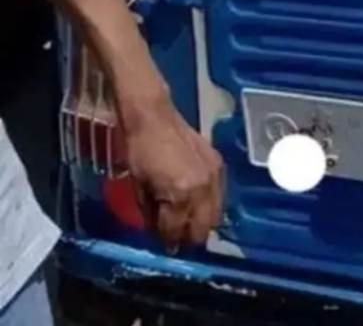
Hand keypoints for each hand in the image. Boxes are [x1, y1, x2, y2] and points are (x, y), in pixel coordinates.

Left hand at [123, 98, 224, 251]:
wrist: (153, 118)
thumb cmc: (139, 152)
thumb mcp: (140, 189)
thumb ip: (152, 217)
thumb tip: (160, 236)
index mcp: (181, 194)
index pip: (178, 232)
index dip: (169, 243)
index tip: (166, 247)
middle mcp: (203, 187)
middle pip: (203, 227)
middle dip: (189, 237)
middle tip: (177, 238)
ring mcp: (215, 175)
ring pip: (216, 213)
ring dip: (202, 221)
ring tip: (188, 222)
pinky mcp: (219, 164)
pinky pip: (219, 194)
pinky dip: (209, 203)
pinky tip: (197, 202)